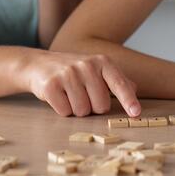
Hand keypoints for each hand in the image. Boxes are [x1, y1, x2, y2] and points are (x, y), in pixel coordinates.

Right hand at [23, 50, 141, 117]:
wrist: (39, 64)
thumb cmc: (73, 70)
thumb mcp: (96, 69)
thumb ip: (116, 80)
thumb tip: (134, 89)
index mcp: (101, 62)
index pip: (119, 84)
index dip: (128, 100)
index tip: (136, 113)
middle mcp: (86, 65)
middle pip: (101, 106)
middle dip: (93, 107)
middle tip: (82, 95)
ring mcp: (68, 74)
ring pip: (83, 111)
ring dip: (77, 109)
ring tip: (69, 94)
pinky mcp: (51, 86)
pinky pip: (65, 112)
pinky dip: (62, 109)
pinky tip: (58, 96)